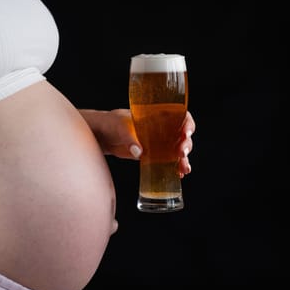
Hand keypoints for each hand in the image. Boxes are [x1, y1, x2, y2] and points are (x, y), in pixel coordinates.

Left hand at [80, 109, 195, 176]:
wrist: (102, 136)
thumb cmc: (111, 123)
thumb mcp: (120, 127)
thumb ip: (129, 138)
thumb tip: (138, 151)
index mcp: (158, 115)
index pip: (181, 116)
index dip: (187, 123)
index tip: (186, 132)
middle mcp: (162, 128)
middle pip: (183, 135)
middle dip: (186, 144)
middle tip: (181, 153)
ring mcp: (159, 143)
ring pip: (178, 150)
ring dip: (183, 159)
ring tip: (183, 169)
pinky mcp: (153, 155)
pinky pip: (168, 161)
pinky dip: (175, 167)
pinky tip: (180, 174)